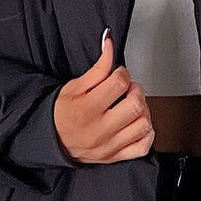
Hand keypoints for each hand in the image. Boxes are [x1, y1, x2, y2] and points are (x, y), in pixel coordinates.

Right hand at [54, 30, 155, 162]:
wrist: (54, 140)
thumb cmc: (63, 113)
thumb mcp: (75, 86)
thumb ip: (98, 67)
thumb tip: (110, 44)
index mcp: (87, 109)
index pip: (119, 83)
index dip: (122, 73)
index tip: (118, 75)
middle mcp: (100, 130)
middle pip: (136, 105)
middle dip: (136, 91)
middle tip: (127, 90)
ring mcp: (109, 145)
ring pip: (144, 125)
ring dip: (143, 110)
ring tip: (131, 106)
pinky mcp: (116, 156)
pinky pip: (143, 147)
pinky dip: (146, 133)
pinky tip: (136, 124)